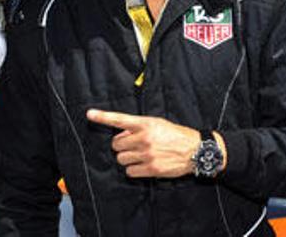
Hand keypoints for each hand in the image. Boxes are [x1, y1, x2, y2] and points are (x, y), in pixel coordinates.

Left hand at [86, 109, 202, 177]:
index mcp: (146, 124)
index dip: (103, 117)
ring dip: (128, 158)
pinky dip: (134, 170)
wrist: (195, 150)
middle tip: (134, 146)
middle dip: (122, 146)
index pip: (120, 119)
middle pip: (116, 145)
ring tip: (141, 155)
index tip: (89, 114)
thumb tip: (121, 135)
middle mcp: (144, 138)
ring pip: (121, 159)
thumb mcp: (158, 124)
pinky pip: (129, 172)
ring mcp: (147, 154)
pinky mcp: (151, 168)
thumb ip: (139, 127)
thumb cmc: (176, 135)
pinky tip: (144, 165)